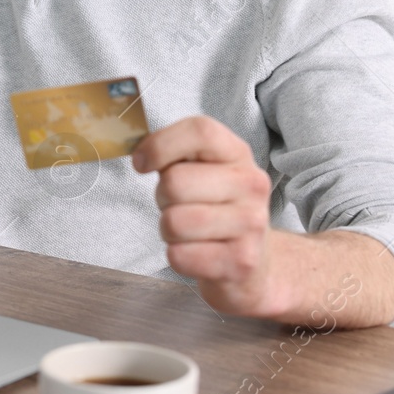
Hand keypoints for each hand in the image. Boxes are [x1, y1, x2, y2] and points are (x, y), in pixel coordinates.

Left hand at [131, 115, 283, 317]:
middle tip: (177, 206)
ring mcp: (251, 224)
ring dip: (168, 230)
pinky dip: (177, 256)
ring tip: (188, 231)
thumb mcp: (201, 170)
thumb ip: (173, 154)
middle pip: (175, 182)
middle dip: (161, 197)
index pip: (200, 131)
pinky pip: (179, 256)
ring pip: (174, 222)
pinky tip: (197, 253)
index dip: (160, 144)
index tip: (141, 164)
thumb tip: (139, 155)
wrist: (253, 261)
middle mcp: (252, 184)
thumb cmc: (213, 208)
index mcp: (238, 153)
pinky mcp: (242, 262)